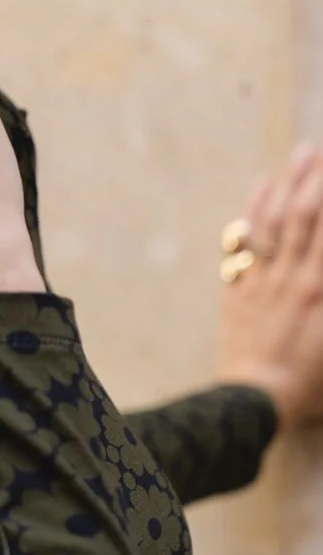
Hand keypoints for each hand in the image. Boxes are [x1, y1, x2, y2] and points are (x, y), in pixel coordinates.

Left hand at [217, 142, 322, 432]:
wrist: (255, 400)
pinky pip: (244, 241)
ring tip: (300, 154)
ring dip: (288, 184)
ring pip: (275, 221)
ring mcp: (263, 279)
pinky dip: (252, 211)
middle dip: (318, 178)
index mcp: (322, 287)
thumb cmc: (310, 381)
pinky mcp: (239, 288)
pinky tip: (259, 187)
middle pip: (307, 215)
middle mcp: (294, 275)